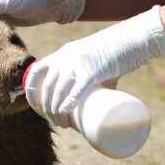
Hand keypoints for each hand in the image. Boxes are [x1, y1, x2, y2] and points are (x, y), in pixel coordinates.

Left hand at [25, 6, 164, 126]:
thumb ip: (87, 79)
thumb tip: (88, 105)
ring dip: (56, 111)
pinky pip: (78, 87)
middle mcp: (66, 57)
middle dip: (47, 109)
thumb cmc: (114, 54)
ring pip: (59, 90)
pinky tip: (65, 111)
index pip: (36, 72)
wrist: (133, 39)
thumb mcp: (91, 61)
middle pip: (48, 87)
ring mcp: (79, 63)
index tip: (36, 107)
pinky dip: (70, 101)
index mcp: (63, 54)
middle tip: (56, 122)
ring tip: (63, 125)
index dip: (31, 91)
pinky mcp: (94, 70)